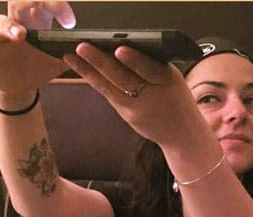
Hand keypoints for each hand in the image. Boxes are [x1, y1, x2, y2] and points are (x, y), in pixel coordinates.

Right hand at [0, 2, 75, 100]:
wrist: (19, 86)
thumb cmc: (38, 66)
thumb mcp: (58, 61)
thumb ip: (74, 55)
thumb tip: (95, 52)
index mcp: (35, 21)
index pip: (43, 2)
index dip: (56, 5)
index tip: (69, 22)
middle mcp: (17, 23)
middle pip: (19, 1)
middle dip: (32, 1)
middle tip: (45, 8)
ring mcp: (1, 37)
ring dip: (10, 27)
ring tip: (21, 35)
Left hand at [64, 44, 209, 147]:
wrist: (181, 133)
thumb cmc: (176, 98)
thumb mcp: (173, 79)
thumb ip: (151, 66)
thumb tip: (120, 48)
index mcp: (167, 81)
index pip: (149, 69)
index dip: (134, 61)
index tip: (120, 49)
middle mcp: (151, 97)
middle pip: (123, 78)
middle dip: (100, 62)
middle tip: (82, 47)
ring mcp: (137, 110)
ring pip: (110, 88)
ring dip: (88, 71)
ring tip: (71, 57)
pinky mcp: (127, 116)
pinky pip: (109, 96)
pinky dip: (95, 81)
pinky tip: (82, 69)